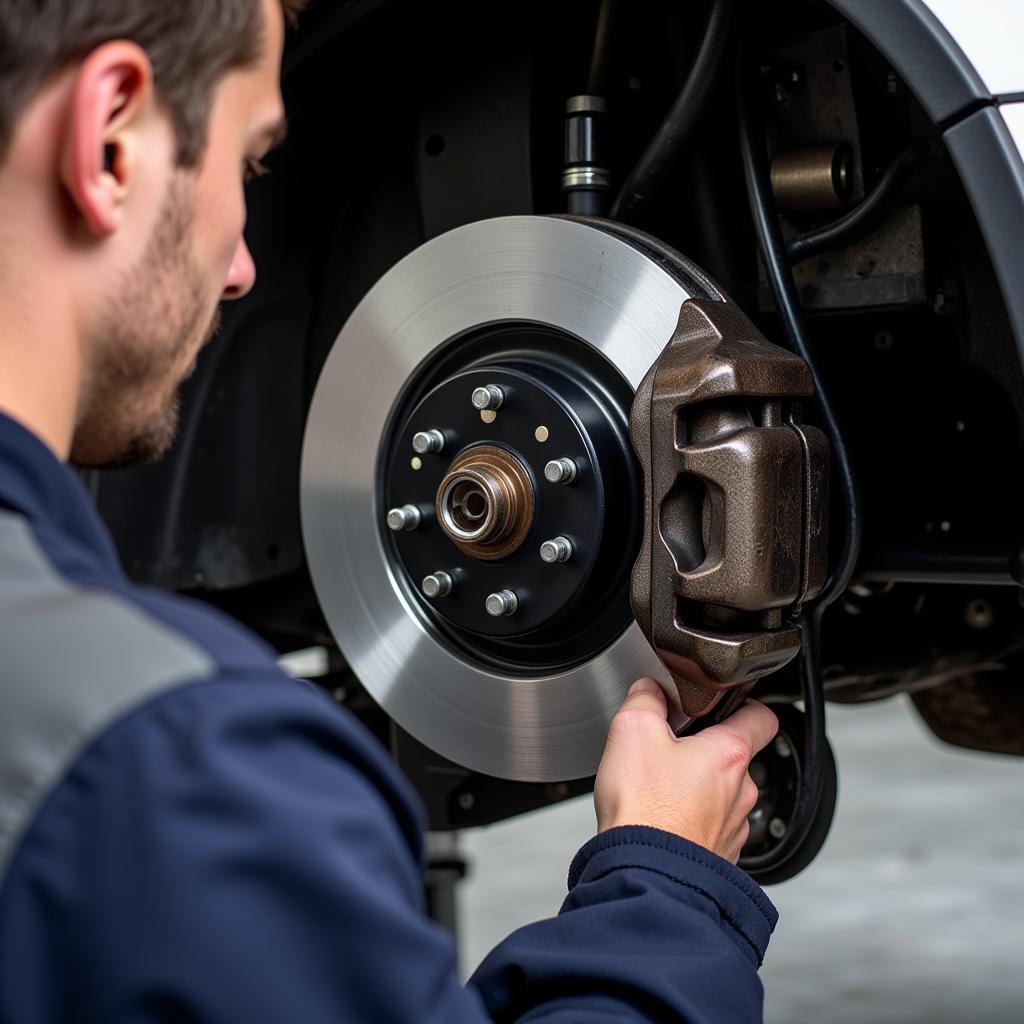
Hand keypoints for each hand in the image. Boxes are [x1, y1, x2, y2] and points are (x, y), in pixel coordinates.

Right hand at [594, 678, 778, 862]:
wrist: (644, 873)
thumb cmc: (644, 809)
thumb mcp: (633, 730)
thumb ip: (646, 698)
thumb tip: (650, 690)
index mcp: (729, 754)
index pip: (762, 716)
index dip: (745, 702)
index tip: (728, 703)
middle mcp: (741, 792)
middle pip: (734, 757)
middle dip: (706, 749)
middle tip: (671, 747)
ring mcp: (732, 827)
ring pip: (723, 795)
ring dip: (698, 787)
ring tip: (661, 787)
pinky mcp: (718, 855)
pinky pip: (710, 827)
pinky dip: (691, 819)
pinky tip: (662, 818)